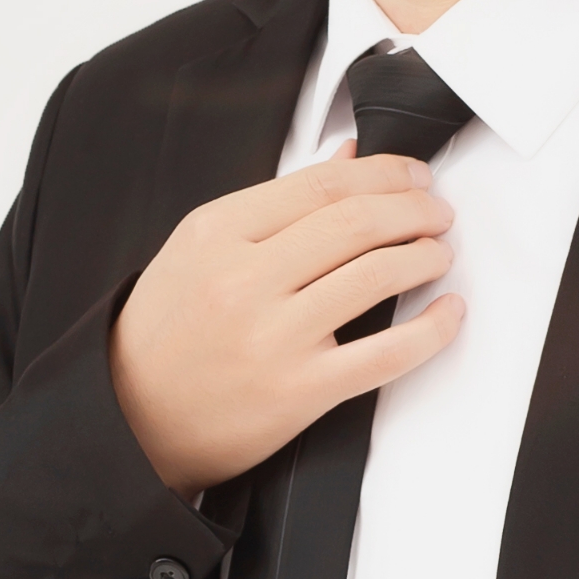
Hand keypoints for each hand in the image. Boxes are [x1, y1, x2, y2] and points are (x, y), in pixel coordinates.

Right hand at [110, 148, 462, 493]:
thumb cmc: (165, 334)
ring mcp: (273, 336)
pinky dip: (432, 329)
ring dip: (425, 257)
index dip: (384, 174)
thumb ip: (276, 205)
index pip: (321, 184)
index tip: (414, 178)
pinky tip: (449, 312)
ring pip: (375, 276)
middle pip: (355, 222)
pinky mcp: (300, 391)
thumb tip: (348, 159)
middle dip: (414, 209)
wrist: (130, 420)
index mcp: (217, 233)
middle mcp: (244, 279)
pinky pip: (386, 354)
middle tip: (437, 213)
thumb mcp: (200, 250)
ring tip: (439, 253)